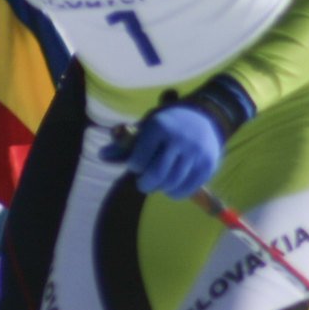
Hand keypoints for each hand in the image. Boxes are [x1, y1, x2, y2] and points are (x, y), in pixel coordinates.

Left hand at [100, 77, 253, 197]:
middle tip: (143, 184)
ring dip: (161, 188)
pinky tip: (172, 187)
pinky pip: (187, 189)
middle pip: (157, 175)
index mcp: (159, 127)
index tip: (137, 165)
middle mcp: (179, 138)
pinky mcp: (207, 165)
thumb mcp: (146, 127)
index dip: (135, 166)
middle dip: (146, 184)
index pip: (139, 160)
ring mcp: (195, 152)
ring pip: (172, 183)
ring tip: (158, 183)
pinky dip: (176, 193)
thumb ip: (125, 144)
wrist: (204, 116)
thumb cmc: (168, 124)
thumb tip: (101, 155)